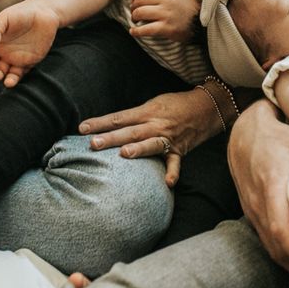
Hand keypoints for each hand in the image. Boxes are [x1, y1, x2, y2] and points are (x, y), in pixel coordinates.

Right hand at [0, 3, 59, 86]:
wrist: (42, 12)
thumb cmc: (20, 14)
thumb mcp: (4, 18)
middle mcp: (6, 55)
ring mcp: (19, 60)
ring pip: (10, 75)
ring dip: (7, 81)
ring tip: (7, 83)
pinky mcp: (31, 61)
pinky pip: (23, 73)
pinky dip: (18, 78)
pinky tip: (13, 81)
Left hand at [80, 88, 220, 187]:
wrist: (206, 106)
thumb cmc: (174, 105)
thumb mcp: (152, 104)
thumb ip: (133, 116)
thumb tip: (108, 127)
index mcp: (147, 111)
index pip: (119, 117)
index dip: (100, 122)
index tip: (82, 128)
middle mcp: (155, 124)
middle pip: (130, 131)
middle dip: (112, 137)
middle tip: (93, 143)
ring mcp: (168, 137)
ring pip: (150, 144)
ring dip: (137, 150)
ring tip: (123, 154)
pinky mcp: (179, 150)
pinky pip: (175, 162)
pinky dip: (172, 172)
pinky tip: (167, 183)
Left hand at [129, 0, 199, 41]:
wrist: (200, 22)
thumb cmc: (187, 7)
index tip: (134, 0)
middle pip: (140, 0)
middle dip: (133, 6)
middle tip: (134, 11)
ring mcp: (166, 13)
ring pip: (140, 13)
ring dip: (134, 17)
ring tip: (135, 20)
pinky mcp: (166, 27)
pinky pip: (145, 29)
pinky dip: (136, 31)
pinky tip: (133, 32)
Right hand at [228, 100, 288, 280]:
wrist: (245, 135)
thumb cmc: (279, 138)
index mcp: (271, 187)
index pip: (280, 229)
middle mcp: (258, 203)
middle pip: (275, 247)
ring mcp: (252, 210)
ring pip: (270, 247)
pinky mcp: (252, 213)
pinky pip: (266, 240)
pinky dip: (283, 254)